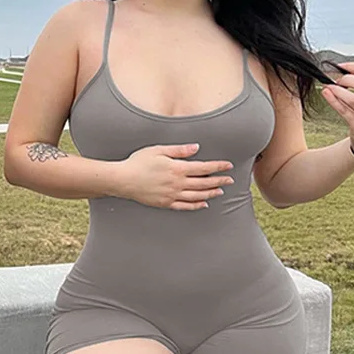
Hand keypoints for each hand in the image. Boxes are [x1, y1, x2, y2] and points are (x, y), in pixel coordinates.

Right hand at [117, 143, 233, 209]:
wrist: (123, 180)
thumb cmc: (138, 162)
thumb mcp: (158, 150)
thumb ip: (179, 150)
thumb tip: (196, 148)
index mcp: (177, 168)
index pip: (203, 167)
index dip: (217, 166)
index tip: (228, 166)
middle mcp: (177, 183)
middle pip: (203, 182)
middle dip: (219, 180)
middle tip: (230, 179)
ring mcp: (172, 195)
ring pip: (197, 195)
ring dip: (210, 193)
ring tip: (220, 191)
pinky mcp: (165, 203)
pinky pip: (185, 206)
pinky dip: (196, 205)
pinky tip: (203, 204)